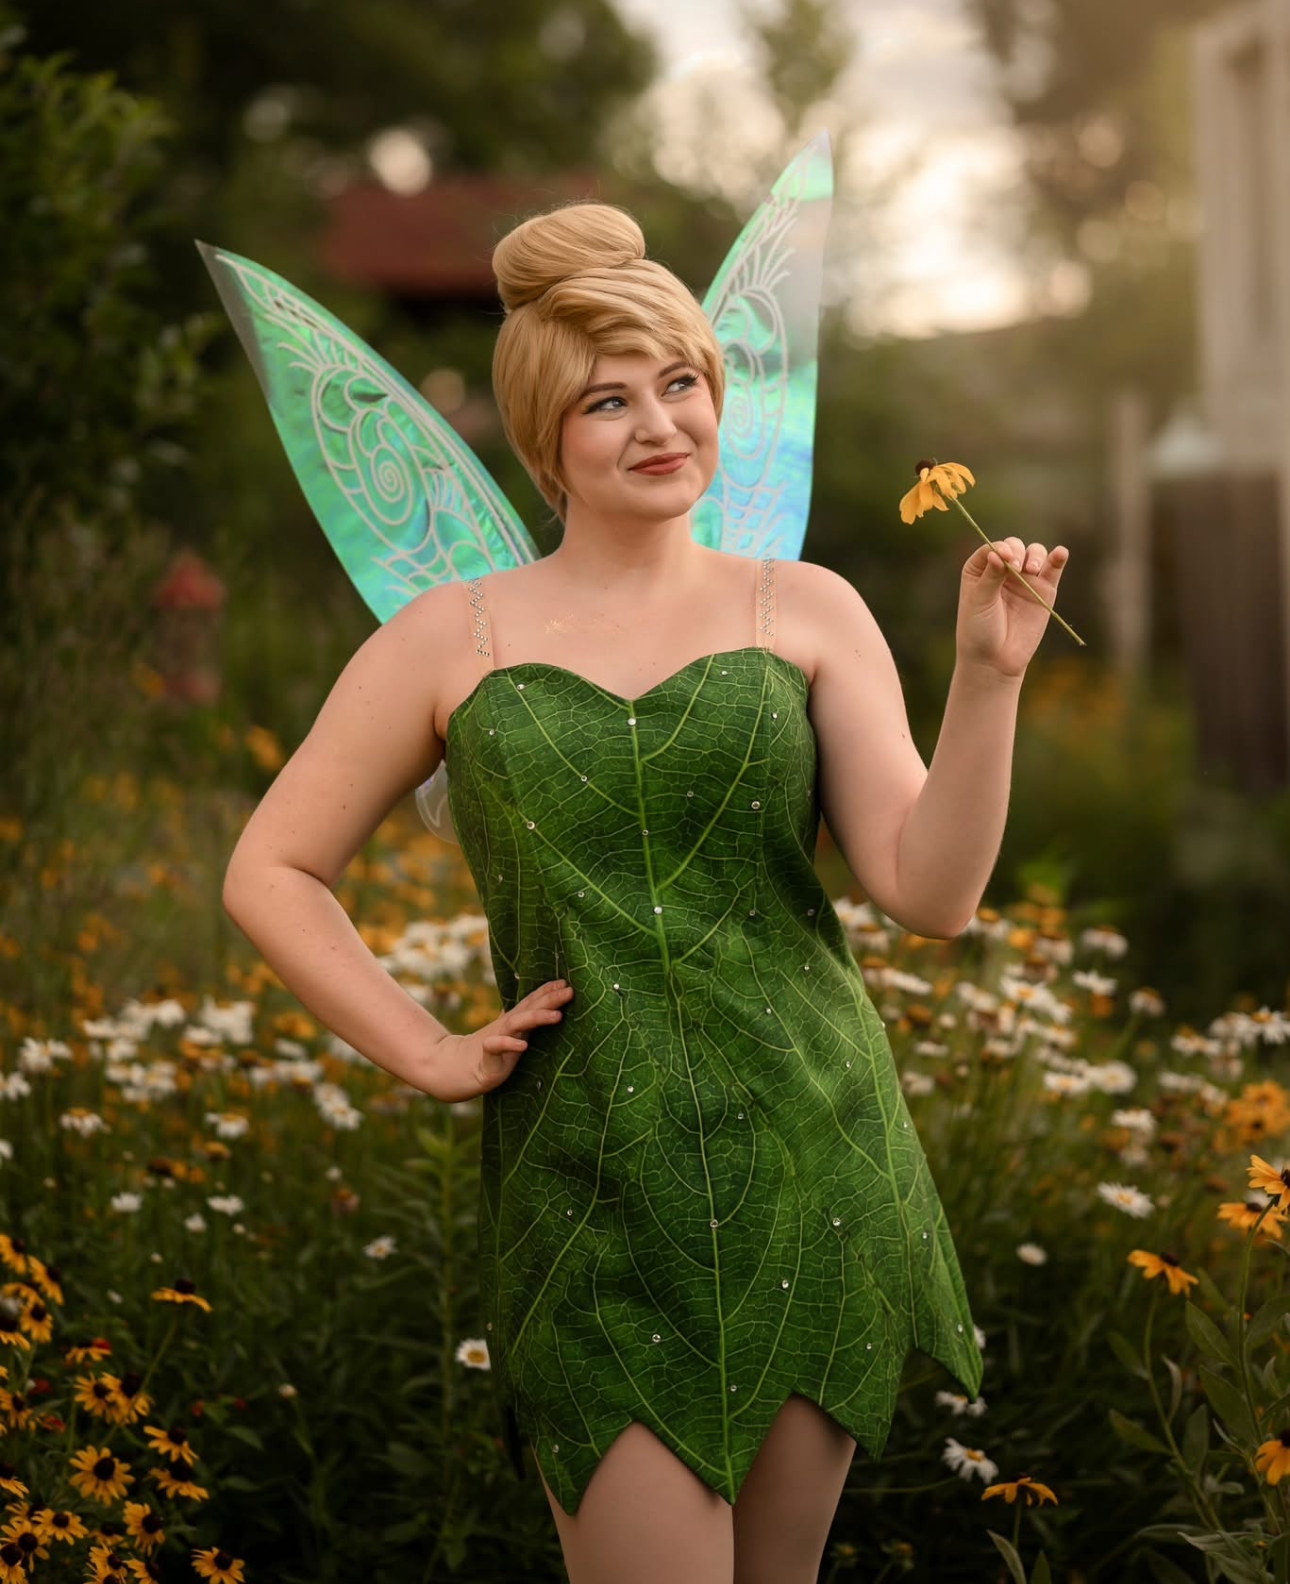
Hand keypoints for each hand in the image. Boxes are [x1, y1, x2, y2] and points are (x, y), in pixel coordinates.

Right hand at [426, 979, 573, 1102]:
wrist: (461, 1067)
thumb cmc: (493, 1050)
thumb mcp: (511, 1030)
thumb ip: (524, 1016)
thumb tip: (544, 1001)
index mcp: (516, 1019)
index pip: (533, 1000)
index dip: (548, 990)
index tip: (566, 982)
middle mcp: (509, 1025)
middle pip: (531, 1008)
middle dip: (550, 998)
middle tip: (570, 991)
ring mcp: (499, 1038)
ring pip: (518, 1023)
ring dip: (537, 1017)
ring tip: (557, 1016)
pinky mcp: (490, 1056)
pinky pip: (497, 1047)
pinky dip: (509, 1044)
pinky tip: (522, 1046)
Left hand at [957, 536, 1069, 678]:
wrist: (995, 659)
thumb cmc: (979, 629)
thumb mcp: (979, 600)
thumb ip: (990, 576)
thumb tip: (998, 552)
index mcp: (981, 569)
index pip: (993, 548)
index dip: (999, 548)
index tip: (1003, 558)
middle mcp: (1003, 570)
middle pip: (1015, 547)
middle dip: (1016, 552)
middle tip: (1014, 568)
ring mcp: (1025, 579)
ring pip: (1034, 553)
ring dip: (1035, 555)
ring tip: (1030, 570)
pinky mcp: (1044, 591)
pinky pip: (1053, 569)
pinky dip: (1057, 558)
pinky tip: (1060, 553)